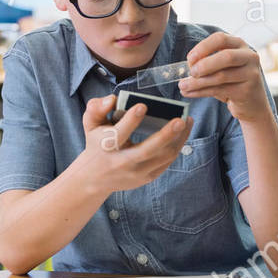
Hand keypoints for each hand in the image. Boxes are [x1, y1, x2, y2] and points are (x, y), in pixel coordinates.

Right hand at [78, 94, 194, 194]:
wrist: (95, 179)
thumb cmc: (96, 144)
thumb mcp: (90, 125)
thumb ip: (96, 108)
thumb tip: (113, 99)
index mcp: (106, 147)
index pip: (118, 134)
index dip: (130, 120)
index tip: (142, 106)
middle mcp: (121, 162)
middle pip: (147, 150)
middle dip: (166, 135)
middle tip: (180, 119)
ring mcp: (136, 173)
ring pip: (163, 157)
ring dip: (178, 139)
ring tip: (187, 121)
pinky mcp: (147, 178)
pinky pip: (167, 162)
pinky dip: (177, 147)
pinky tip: (183, 133)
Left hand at [179, 32, 272, 123]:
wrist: (252, 103)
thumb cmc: (232, 81)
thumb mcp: (222, 67)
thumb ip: (207, 62)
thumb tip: (186, 67)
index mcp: (239, 45)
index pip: (220, 39)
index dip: (203, 47)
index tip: (190, 59)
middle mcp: (249, 56)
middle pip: (226, 56)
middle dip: (204, 64)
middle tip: (191, 73)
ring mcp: (250, 74)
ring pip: (221, 76)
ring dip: (198, 82)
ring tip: (183, 86)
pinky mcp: (247, 91)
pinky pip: (220, 90)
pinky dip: (201, 92)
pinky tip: (190, 93)